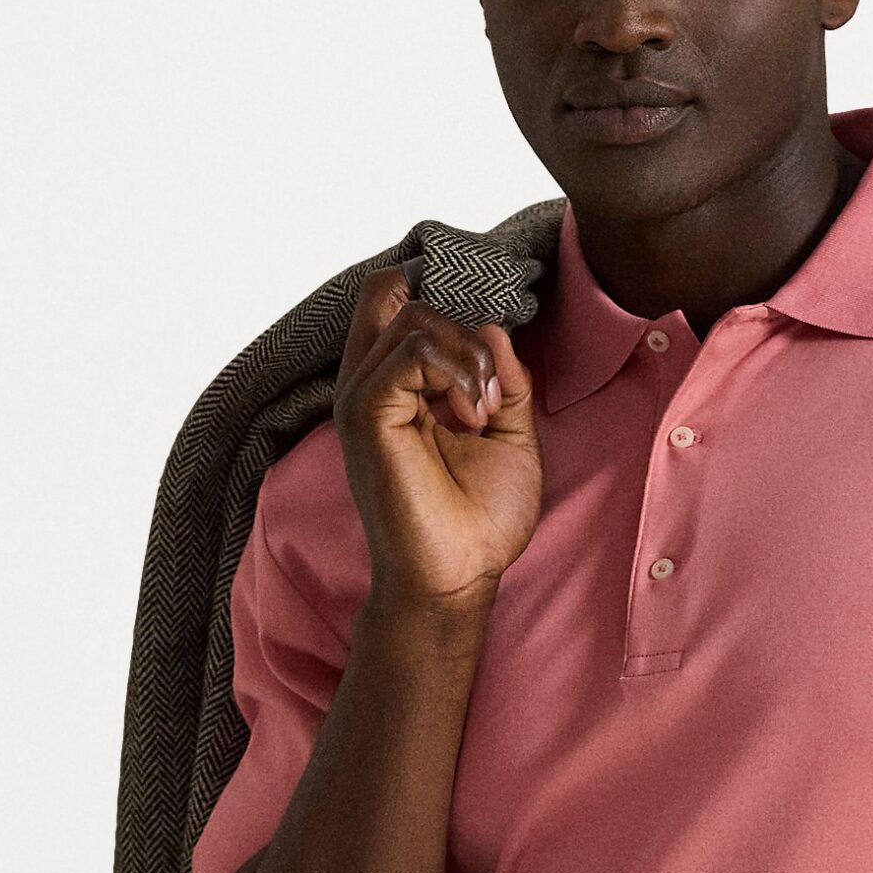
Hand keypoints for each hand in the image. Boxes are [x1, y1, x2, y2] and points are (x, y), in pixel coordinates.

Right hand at [332, 261, 545, 612]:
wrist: (460, 575)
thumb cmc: (480, 519)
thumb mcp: (509, 434)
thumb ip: (504, 379)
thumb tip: (494, 326)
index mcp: (395, 386)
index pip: (391, 298)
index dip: (438, 298)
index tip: (484, 354)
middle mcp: (370, 385)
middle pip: (406, 299)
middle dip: (467, 338)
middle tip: (489, 402)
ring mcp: (363, 397)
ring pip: (413, 318)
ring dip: (468, 360)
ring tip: (479, 417)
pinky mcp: (367, 414)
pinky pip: (411, 352)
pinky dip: (455, 373)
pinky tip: (469, 420)